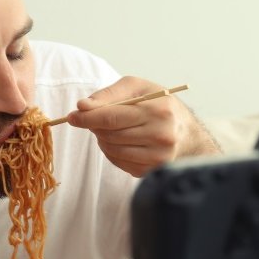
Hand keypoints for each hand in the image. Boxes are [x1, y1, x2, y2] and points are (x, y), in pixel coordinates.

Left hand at [67, 77, 219, 176]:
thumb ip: (108, 94)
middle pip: (110, 135)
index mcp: (158, 110)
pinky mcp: (153, 170)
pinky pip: (120, 163)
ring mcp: (159, 156)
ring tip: (111, 129)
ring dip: (103, 140)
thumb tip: (82, 107)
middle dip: (96, 127)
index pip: (113, 117)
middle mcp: (161, 135)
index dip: (88, 118)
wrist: (187, 133)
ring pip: (112, 150)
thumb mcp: (137, 87)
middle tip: (94, 120)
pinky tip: (122, 142)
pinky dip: (113, 152)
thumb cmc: (158, 105)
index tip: (72, 117)